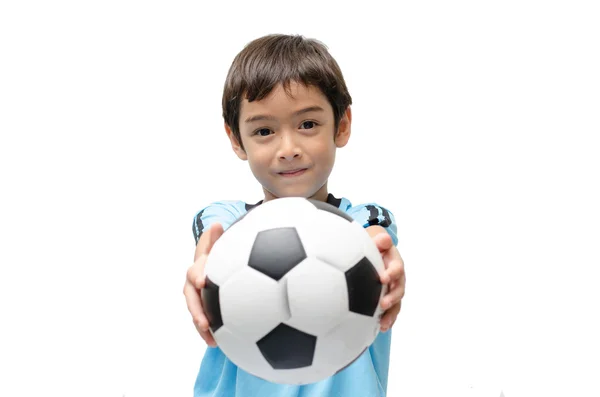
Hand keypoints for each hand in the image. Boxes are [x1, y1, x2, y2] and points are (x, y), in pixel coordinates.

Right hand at [183, 222, 224, 346]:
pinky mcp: (202, 307)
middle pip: (191, 297)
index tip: (201, 281)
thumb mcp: (217, 243)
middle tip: (203, 322)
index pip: (195, 270)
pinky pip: (202, 321)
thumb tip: (216, 224)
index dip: (197, 274)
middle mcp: (193, 283)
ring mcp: (196, 297)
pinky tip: (217, 344)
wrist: (215, 262)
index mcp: (198, 266)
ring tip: (210, 339)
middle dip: (196, 309)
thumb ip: (216, 237)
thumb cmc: (219, 252)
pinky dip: (208, 333)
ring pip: (195, 312)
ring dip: (200, 325)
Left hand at [372, 232, 405, 331]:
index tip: (382, 278)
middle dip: (392, 298)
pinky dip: (387, 319)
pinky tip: (380, 328)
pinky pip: (390, 311)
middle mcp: (397, 279)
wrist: (377, 253)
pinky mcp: (389, 299)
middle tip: (383, 304)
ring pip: (396, 303)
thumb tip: (383, 238)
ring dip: (391, 314)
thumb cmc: (376, 247)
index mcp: (395, 263)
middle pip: (399, 289)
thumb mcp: (378, 241)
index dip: (392, 273)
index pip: (397, 268)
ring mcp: (394, 290)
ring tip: (383, 324)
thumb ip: (381, 240)